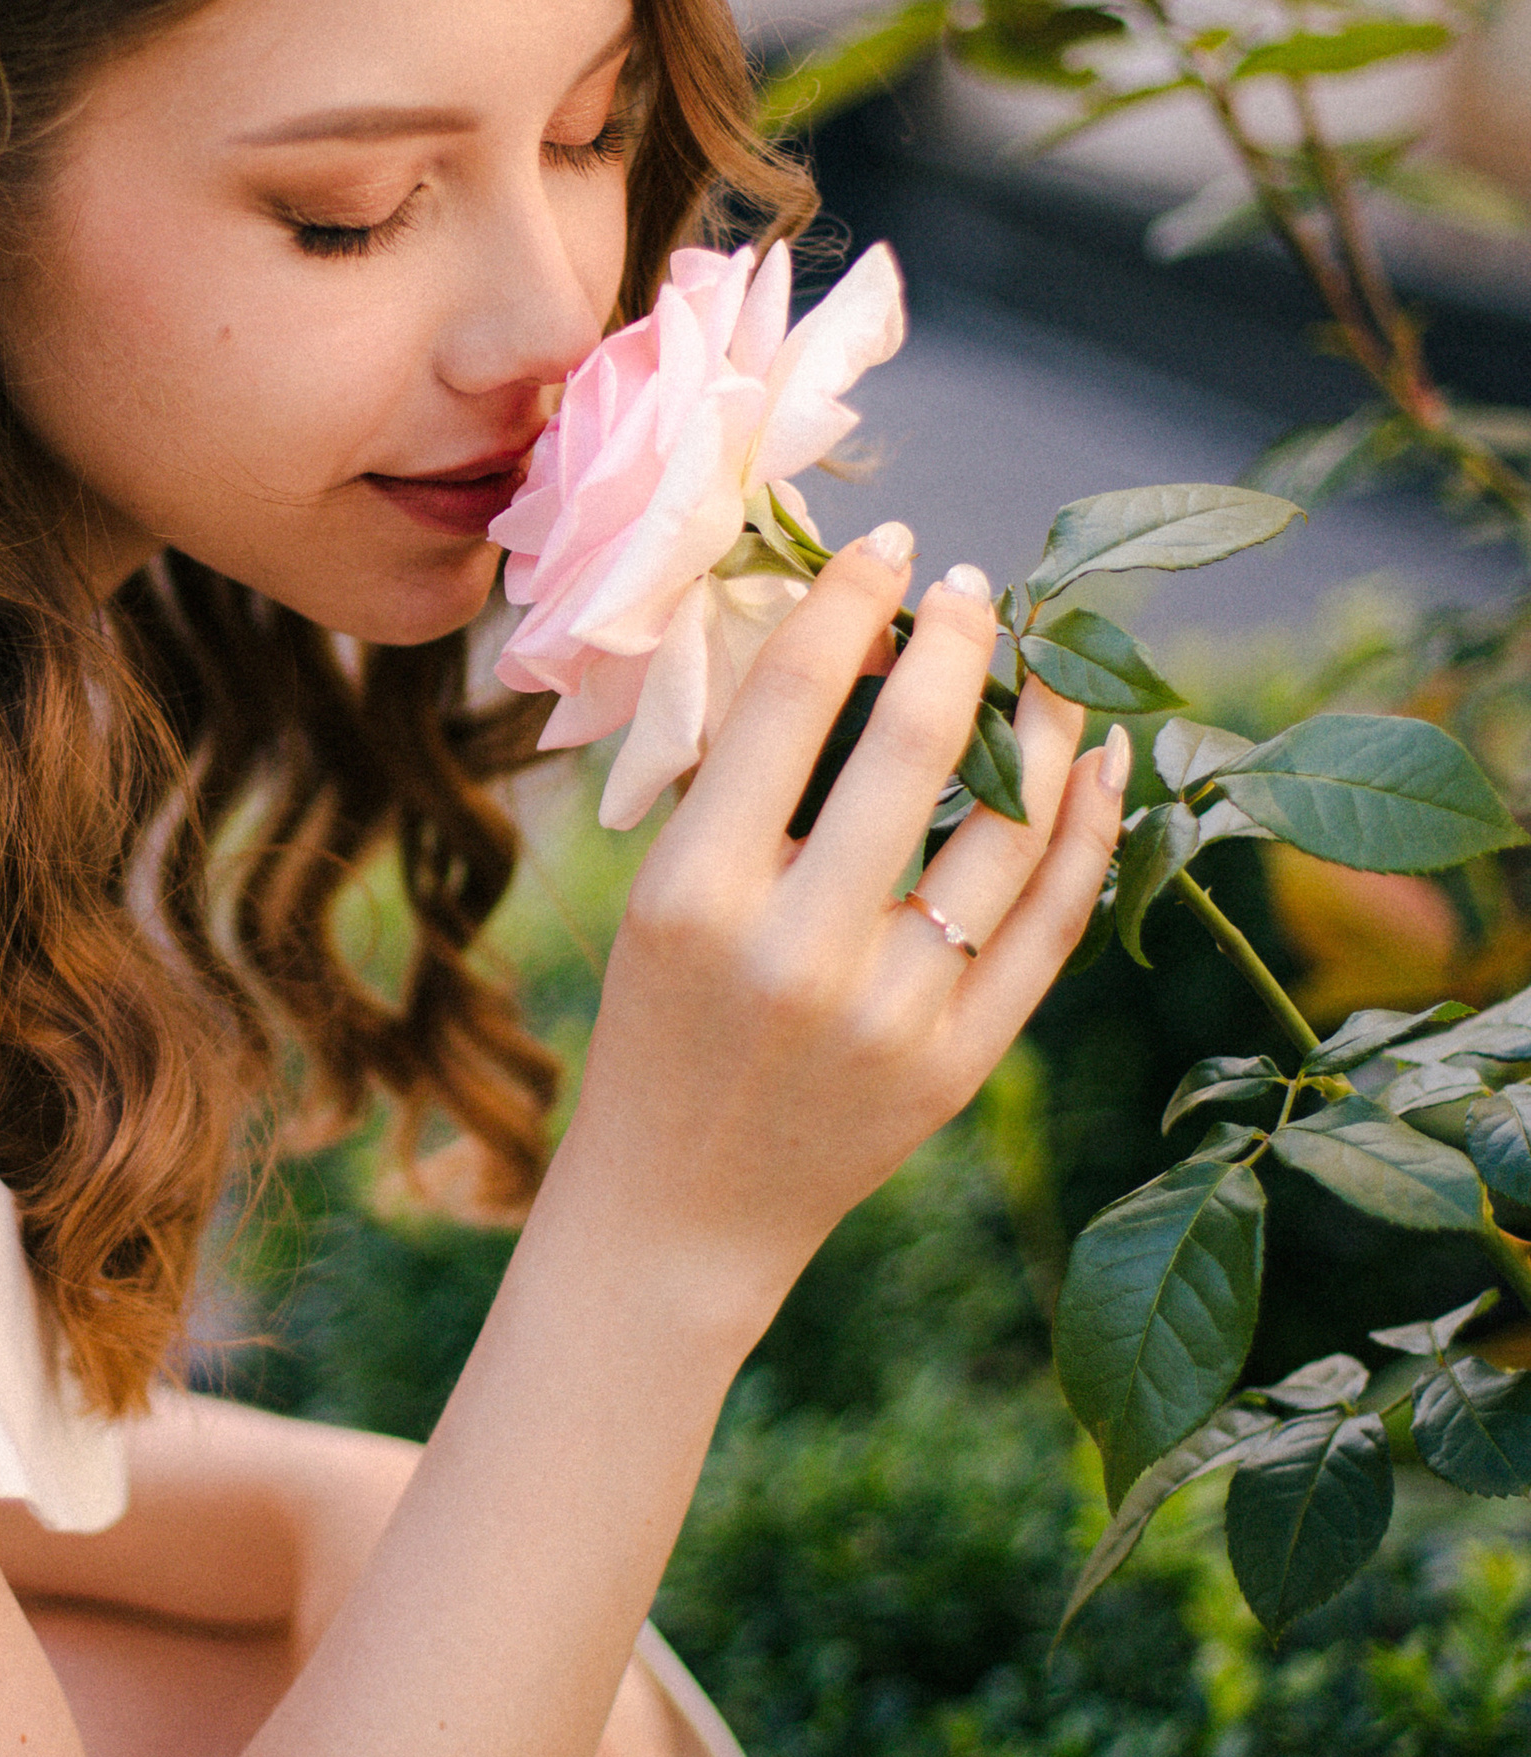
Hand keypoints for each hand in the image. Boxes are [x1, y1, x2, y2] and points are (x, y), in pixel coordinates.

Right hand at [562, 534, 1124, 1337]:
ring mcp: (892, 1013)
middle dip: (957, 640)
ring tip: (1047, 665)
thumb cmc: (658, 1029)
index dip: (851, 602)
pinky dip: (1090, 830)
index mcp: (695, 894)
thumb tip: (847, 634)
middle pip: (911, 745)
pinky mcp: (960, 1063)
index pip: (787, 701)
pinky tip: (1098, 765)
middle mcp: (797, 951)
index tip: (890, 546)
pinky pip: (1053, 923)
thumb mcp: (659, 897)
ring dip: (1043, 723)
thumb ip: (740, 782)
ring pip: (1008, 830)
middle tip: (972, 587)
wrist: (682, 1211)